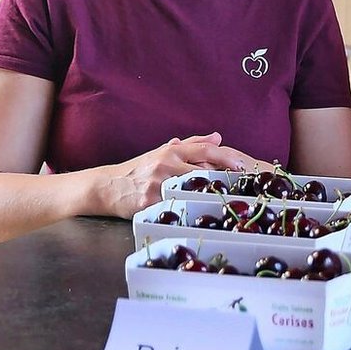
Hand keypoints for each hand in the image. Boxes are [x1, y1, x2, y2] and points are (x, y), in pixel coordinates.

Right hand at [101, 132, 249, 217]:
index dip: (227, 158)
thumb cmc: (139, 170)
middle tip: (240, 186)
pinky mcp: (150, 201)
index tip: (243, 166)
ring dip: (208, 195)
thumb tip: (217, 137)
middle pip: (204, 171)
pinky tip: (198, 212)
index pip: (205, 151)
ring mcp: (158, 183)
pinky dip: (187, 208)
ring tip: (222, 200)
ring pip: (192, 189)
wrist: (107, 186)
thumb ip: (191, 144)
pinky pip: (175, 205)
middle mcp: (166, 164)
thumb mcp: (163, 152)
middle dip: (223, 180)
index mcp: (171, 151)